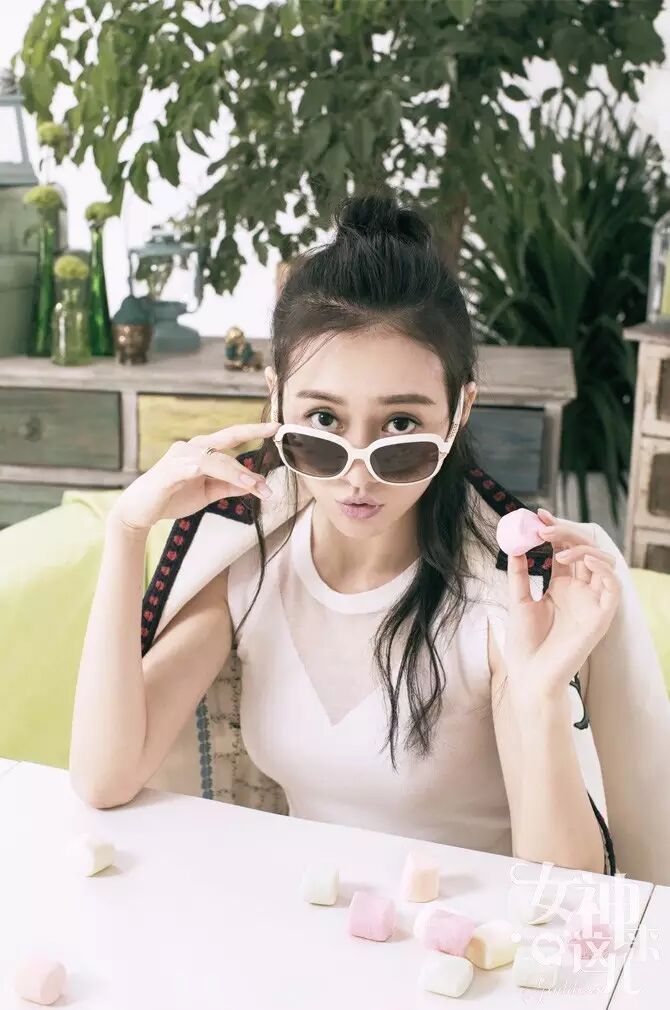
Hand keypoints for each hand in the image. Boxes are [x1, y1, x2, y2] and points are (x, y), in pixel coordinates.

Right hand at [107, 421, 279, 533]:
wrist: (140, 511)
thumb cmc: (171, 497)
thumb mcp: (208, 493)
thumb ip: (229, 485)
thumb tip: (255, 484)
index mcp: (201, 451)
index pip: (231, 437)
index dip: (252, 431)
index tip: (274, 427)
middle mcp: (191, 447)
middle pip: (227, 437)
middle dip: (252, 436)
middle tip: (275, 432)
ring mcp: (180, 456)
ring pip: (218, 457)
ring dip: (240, 472)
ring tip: (260, 486)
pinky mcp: (172, 469)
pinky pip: (202, 468)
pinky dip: (222, 474)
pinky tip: (238, 482)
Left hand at [503, 507, 620, 704]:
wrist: (530, 674)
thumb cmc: (525, 643)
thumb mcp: (518, 600)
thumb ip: (519, 573)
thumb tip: (514, 545)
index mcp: (561, 585)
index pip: (563, 548)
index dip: (554, 530)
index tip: (538, 514)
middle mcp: (580, 590)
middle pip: (583, 549)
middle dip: (566, 532)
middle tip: (545, 525)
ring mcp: (592, 602)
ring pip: (604, 562)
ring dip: (583, 548)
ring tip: (558, 550)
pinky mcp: (602, 616)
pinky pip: (614, 586)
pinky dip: (602, 568)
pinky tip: (582, 561)